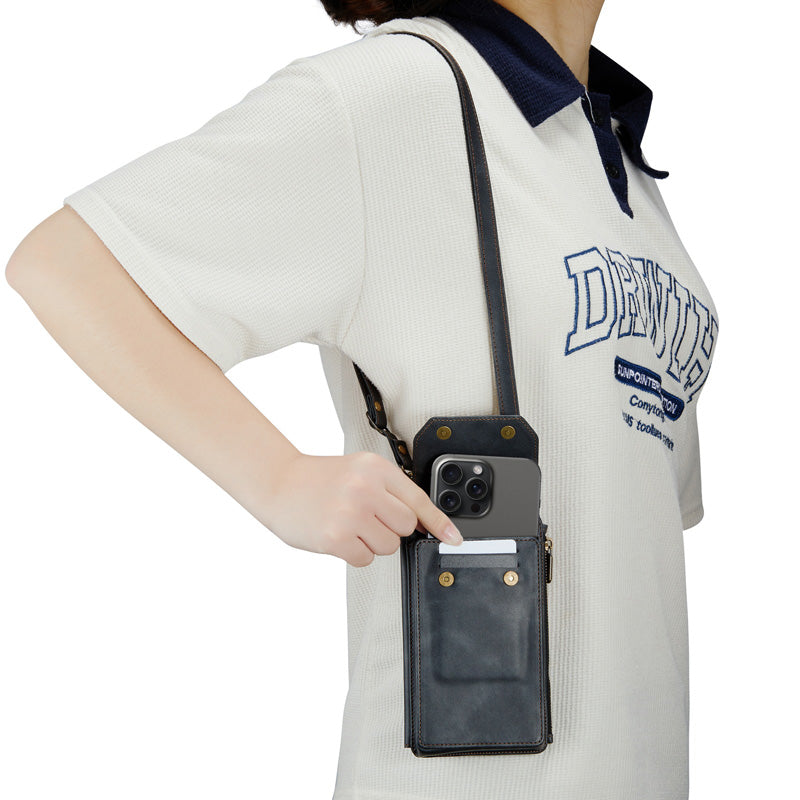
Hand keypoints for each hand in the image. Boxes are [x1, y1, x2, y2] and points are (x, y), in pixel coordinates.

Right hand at [263, 451, 462, 566]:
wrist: (279, 483)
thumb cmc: (319, 479)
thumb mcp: (359, 471)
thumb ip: (390, 492)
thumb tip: (423, 524)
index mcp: (375, 468)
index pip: (418, 499)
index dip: (439, 523)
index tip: (453, 538)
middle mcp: (365, 488)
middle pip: (406, 527)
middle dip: (390, 529)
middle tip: (366, 518)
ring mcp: (350, 513)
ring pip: (388, 546)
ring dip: (372, 543)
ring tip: (349, 525)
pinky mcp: (336, 537)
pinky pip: (365, 559)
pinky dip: (354, 554)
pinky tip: (338, 536)